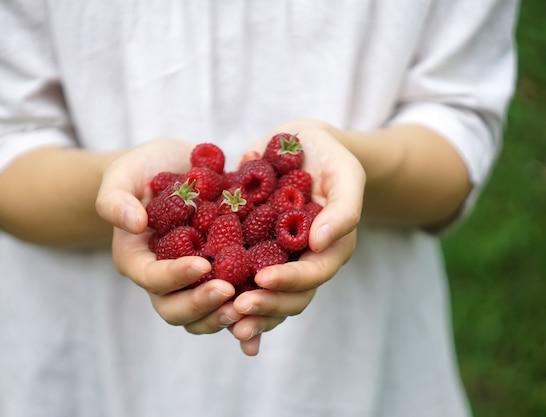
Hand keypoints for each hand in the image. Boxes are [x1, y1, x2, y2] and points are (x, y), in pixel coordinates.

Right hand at [96, 138, 244, 334]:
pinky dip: (247, 307)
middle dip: (201, 305)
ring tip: (251, 304)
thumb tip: (133, 224)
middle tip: (229, 293)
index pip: (151, 278)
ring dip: (225, 316)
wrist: (175, 166)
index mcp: (137, 259)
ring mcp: (192, 280)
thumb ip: (115, 199)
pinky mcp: (219, 272)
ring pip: (203, 315)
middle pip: (174, 309)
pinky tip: (270, 301)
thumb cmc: (142, 169)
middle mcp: (163, 277)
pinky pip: (230, 299)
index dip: (174, 276)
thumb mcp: (122, 175)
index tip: (201, 264)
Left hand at [228, 120, 365, 354]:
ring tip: (222, 317)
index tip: (263, 279)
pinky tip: (205, 301)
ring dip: (245, 311)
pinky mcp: (251, 249)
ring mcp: (276, 259)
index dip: (289, 281)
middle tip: (238, 308)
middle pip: (288, 297)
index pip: (312, 275)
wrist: (301, 145)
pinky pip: (239, 276)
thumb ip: (343, 209)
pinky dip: (226, 293)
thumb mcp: (345, 175)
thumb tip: (319, 243)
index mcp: (328, 249)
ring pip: (264, 295)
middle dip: (265, 305)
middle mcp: (302, 261)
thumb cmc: (329, 157)